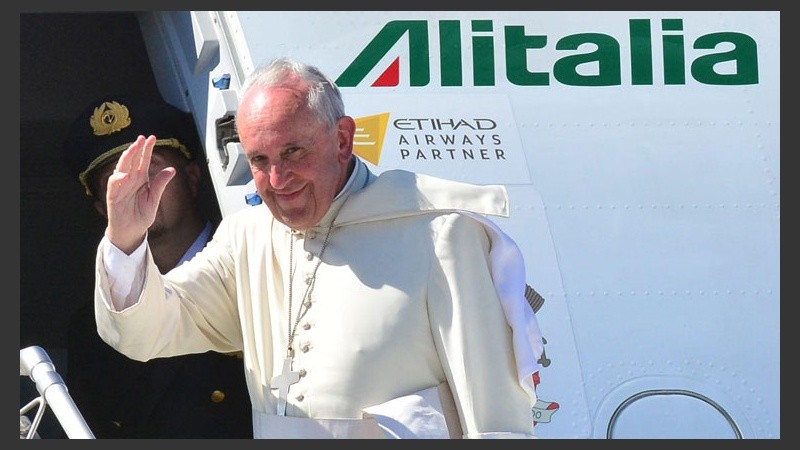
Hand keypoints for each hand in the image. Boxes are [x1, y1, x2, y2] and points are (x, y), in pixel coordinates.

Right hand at [104, 135, 175, 253]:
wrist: (132, 231)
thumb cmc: (141, 215)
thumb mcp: (154, 199)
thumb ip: (161, 184)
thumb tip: (172, 169)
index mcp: (141, 179)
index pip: (144, 161)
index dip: (147, 149)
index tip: (152, 138)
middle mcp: (130, 180)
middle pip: (132, 161)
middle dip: (137, 149)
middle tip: (142, 138)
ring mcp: (121, 187)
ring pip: (122, 168)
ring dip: (126, 158)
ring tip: (132, 148)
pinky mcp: (113, 197)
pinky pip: (114, 186)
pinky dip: (118, 179)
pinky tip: (124, 174)